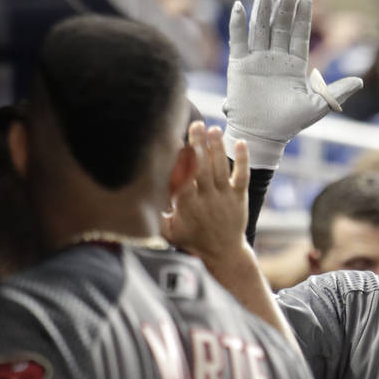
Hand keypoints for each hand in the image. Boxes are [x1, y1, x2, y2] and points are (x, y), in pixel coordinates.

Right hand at [161, 122, 250, 267]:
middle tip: (197, 124)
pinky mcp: (239, 197)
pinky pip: (242, 176)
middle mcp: (207, 199)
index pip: (184, 179)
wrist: (223, 253)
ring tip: (213, 129)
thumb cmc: (192, 240)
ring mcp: (224, 197)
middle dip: (199, 145)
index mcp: (188, 205)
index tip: (177, 143)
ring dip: (218, 147)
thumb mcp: (169, 232)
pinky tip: (240, 142)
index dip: (182, 161)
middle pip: (203, 168)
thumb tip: (135, 199)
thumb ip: (155, 216)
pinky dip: (243, 159)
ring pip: (221, 168)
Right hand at [223, 0, 363, 167]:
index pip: (299, 35)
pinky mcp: (239, 65)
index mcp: (294, 65)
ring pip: (260, 28)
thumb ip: (337, 91)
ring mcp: (257, 60)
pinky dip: (237, 24)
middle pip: (279, 27)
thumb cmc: (290, 124)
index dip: (302, 18)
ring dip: (262, 9)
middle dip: (284, 8)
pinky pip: (238, 40)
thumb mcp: (318, 106)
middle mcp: (275, 59)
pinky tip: (240, 6)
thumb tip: (360, 80)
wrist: (262, 136)